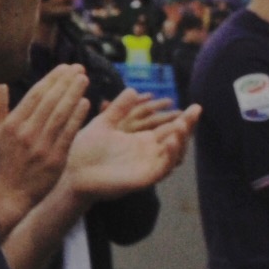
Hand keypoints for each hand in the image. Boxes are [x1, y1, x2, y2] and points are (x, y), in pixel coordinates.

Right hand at [0, 65, 90, 212]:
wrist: (12, 193)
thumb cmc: (4, 160)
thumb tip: (1, 83)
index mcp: (12, 124)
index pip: (35, 95)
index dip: (51, 79)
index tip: (64, 67)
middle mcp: (27, 133)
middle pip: (50, 102)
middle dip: (65, 82)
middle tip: (78, 68)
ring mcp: (42, 147)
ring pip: (60, 115)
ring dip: (73, 95)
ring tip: (83, 79)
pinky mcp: (55, 159)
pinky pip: (68, 134)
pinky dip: (77, 117)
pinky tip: (86, 103)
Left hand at [61, 94, 199, 202]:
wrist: (72, 171)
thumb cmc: (85, 150)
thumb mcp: (104, 123)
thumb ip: (119, 108)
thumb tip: (133, 89)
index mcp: (140, 141)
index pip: (167, 128)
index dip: (180, 118)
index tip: (193, 106)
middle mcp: (147, 153)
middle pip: (175, 140)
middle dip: (186, 126)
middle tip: (196, 110)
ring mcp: (146, 166)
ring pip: (172, 154)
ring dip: (180, 140)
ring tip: (181, 124)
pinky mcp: (143, 178)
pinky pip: (162, 168)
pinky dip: (170, 156)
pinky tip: (172, 141)